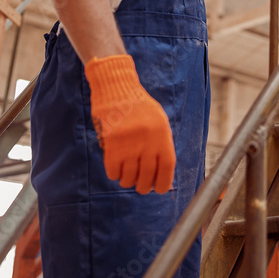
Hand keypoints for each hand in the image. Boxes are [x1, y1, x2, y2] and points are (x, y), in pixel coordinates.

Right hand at [85, 54, 175, 193]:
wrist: (117, 87)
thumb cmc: (138, 106)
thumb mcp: (158, 121)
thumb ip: (161, 144)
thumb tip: (163, 172)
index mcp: (162, 135)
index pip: (166, 168)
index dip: (163, 184)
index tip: (159, 189)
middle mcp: (147, 141)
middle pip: (146, 177)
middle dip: (143, 187)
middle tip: (140, 187)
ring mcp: (129, 143)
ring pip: (128, 177)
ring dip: (127, 182)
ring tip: (126, 178)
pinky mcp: (112, 143)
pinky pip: (113, 170)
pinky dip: (114, 174)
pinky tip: (115, 169)